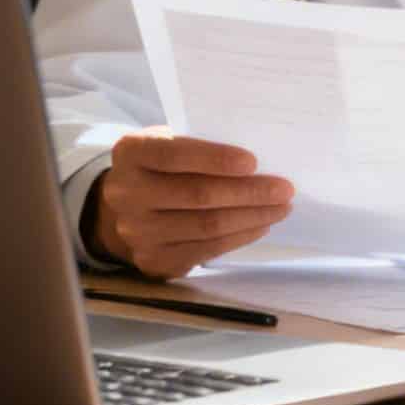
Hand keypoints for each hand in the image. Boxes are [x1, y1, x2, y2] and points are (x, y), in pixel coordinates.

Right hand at [85, 127, 294, 279]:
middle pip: (197, 195)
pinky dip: (239, 237)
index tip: (253, 162)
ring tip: (280, 208)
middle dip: (247, 192)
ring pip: (206, 226)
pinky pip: (206, 250)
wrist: (120, 211)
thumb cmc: (159, 168)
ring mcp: (138, 232)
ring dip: (251, 217)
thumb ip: (196, 146)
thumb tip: (256, 162)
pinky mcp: (154, 260)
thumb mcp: (165, 144)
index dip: (215, 159)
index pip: (173, 155)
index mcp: (130, 153)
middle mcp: (126, 194)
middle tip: (284, 189)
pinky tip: (260, 225)